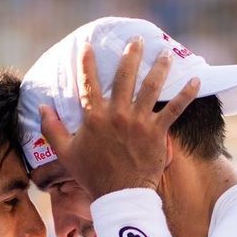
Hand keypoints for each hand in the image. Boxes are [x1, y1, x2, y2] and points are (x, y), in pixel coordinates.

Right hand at [40, 37, 199, 198]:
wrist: (119, 195)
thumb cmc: (92, 175)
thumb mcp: (65, 153)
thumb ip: (51, 128)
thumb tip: (41, 107)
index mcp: (94, 117)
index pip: (88, 83)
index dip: (87, 63)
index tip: (87, 46)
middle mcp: (117, 114)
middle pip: (125, 76)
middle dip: (131, 55)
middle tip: (137, 40)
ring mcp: (139, 122)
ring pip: (151, 87)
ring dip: (160, 67)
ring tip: (166, 53)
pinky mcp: (157, 132)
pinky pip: (174, 109)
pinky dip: (186, 94)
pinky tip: (195, 80)